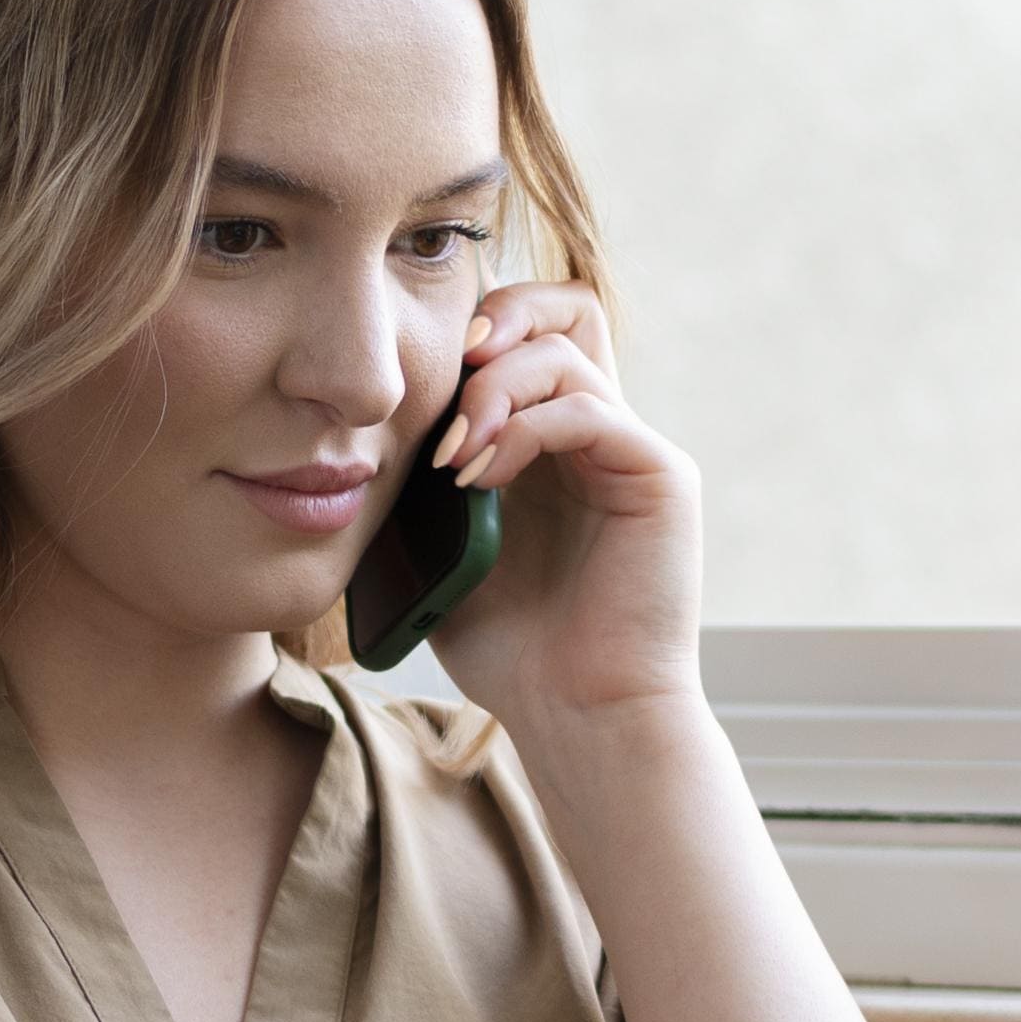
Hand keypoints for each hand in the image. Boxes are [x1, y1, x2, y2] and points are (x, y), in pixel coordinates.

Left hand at [422, 279, 700, 721]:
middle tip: (447, 366)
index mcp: (552, 440)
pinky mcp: (660, 476)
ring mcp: (634, 449)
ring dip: (495, 387)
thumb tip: (360, 433)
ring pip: (569, 348)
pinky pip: (591, 408)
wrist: (578, 716)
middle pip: (566, 304)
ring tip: (453, 454)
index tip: (411, 381)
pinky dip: (526, 428)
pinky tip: (480, 476)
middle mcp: (599, 431)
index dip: (472, 331)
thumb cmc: (511, 650)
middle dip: (498, 317)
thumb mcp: (439, 549)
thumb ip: (421, 485)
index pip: (525, 331)